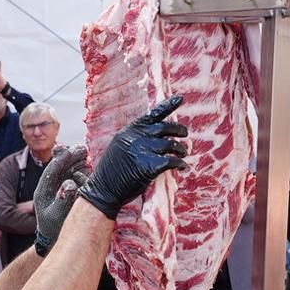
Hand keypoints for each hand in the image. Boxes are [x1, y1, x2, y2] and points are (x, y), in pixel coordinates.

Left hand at [34, 145, 89, 254]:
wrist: (53, 238)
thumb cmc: (54, 229)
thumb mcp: (57, 216)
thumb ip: (63, 199)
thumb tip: (70, 184)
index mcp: (42, 191)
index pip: (51, 170)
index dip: (61, 159)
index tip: (71, 150)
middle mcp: (50, 186)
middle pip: (60, 167)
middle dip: (70, 157)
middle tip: (81, 148)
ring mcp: (58, 188)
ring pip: (67, 169)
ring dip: (76, 160)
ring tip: (85, 152)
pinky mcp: (66, 190)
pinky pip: (73, 175)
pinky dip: (80, 168)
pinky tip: (87, 162)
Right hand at [78, 95, 188, 219]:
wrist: (104, 190)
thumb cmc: (112, 172)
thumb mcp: (120, 147)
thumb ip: (136, 139)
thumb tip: (156, 136)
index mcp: (129, 131)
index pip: (152, 114)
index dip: (167, 106)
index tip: (180, 99)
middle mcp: (136, 138)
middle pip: (165, 128)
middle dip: (178, 130)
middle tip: (185, 135)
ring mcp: (142, 151)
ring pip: (170, 144)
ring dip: (181, 149)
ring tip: (183, 153)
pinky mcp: (148, 166)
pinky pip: (171, 161)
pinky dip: (179, 163)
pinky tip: (182, 167)